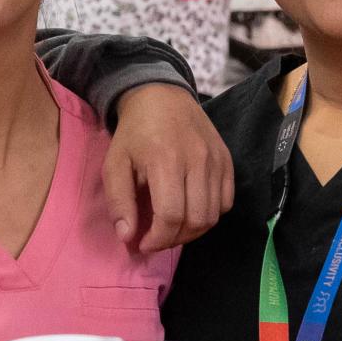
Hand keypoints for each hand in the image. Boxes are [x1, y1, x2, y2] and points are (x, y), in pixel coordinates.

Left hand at [104, 82, 233, 251]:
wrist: (161, 96)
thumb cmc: (134, 133)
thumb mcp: (115, 164)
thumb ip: (119, 201)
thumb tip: (128, 236)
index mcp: (165, 160)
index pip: (171, 216)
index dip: (157, 239)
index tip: (143, 244)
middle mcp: (197, 160)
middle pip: (195, 220)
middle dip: (174, 239)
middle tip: (157, 238)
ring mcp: (216, 160)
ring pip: (213, 216)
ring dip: (192, 232)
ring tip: (172, 229)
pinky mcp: (227, 160)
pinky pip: (226, 202)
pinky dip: (210, 216)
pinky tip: (191, 211)